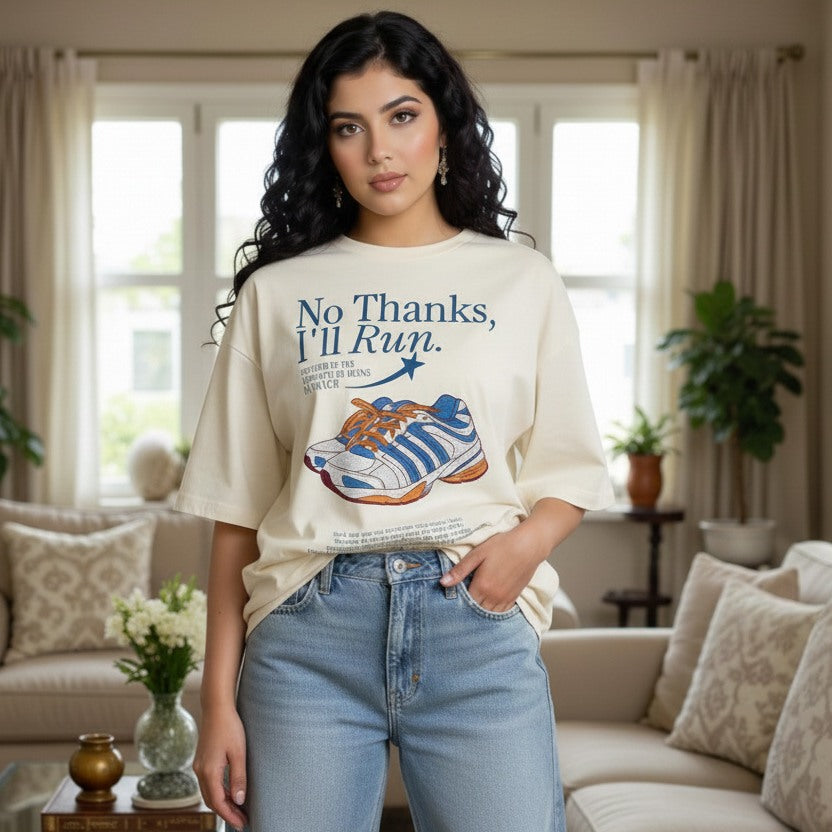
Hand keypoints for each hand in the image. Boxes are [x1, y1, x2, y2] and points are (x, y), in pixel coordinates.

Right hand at [193, 705, 247, 829]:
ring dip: (222, 803)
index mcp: (209, 771)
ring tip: (238, 809)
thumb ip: (238, 777)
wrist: (216, 707)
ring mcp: (199, 765)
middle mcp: (200, 771)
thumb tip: (239, 801)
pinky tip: (230, 791)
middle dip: (226, 812)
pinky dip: (218, 792)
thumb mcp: (238, 752)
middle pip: (211, 800)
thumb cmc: (230, 727)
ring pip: (208, 792)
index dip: (230, 815)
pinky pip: (208, 783)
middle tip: (242, 820)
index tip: (242, 824)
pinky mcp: (201, 760)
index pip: (218, 802)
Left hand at [439, 498, 584, 611]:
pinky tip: (488, 603)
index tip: (453, 596)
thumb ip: (460, 570)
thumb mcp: (478, 554)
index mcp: (482, 586)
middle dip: (468, 607)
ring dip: (480, 610)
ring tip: (475, 600)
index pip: (465, 603)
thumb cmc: (503, 545)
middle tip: (463, 599)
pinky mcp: (514, 598)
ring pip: (488, 613)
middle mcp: (494, 597)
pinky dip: (493, 610)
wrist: (529, 545)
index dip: (458, 600)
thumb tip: (442, 583)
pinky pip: (500, 612)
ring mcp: (505, 599)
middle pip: (476, 611)